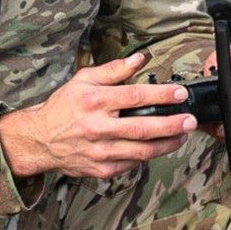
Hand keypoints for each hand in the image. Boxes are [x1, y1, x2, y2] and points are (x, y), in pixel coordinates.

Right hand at [0, 52, 198, 179]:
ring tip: (182, 136)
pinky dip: (148, 156)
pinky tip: (159, 147)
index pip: (135, 97)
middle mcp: (98, 128)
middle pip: (142, 128)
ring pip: (141, 151)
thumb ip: (113, 70)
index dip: (161, 95)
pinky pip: (132, 164)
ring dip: (166, 144)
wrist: (40, 140)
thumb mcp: (83, 80)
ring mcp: (100, 152)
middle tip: (190, 121)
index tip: (180, 93)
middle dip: (171, 125)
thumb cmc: (63, 108)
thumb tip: (139, 59)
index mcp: (94, 101)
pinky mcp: (102, 169)